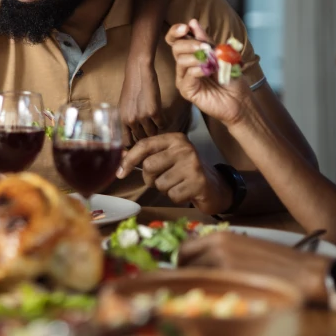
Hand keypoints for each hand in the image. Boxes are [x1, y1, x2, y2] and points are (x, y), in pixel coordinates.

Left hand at [116, 132, 232, 214]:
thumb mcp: (167, 158)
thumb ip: (146, 156)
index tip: (120, 173)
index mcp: (175, 139)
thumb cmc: (185, 171)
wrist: (215, 186)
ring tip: (177, 184)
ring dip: (164, 189)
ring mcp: (193, 164)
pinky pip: (172, 195)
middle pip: (148, 166)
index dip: (129, 160)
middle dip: (150, 178)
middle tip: (162, 179)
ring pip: (159, 183)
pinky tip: (186, 191)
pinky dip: (175, 197)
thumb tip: (119, 157)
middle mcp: (184, 148)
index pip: (144, 145)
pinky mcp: (198, 182)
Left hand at [119, 58, 162, 146]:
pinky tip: (161, 117)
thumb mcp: (123, 106)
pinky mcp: (154, 112)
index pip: (126, 142)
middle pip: (141, 139)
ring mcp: (142, 117)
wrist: (139, 72)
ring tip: (156, 124)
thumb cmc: (131, 87)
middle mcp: (130, 121)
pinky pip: (161, 125)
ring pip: (152, 133)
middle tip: (151, 132)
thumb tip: (132, 134)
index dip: (133, 145)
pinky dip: (163, 123)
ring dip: (155, 130)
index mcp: (121, 120)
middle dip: (146, 137)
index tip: (139, 144)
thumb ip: (126, 120)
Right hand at [167, 19, 251, 126]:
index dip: (176, 32)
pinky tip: (209, 71)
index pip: (175, 40)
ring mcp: (184, 78)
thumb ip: (206, 40)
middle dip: (189, 43)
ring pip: (180, 60)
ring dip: (196, 57)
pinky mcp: (186, 90)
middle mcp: (185, 66)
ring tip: (211, 60)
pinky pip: (188, 75)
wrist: (239, 99)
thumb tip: (193, 22)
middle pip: (176, 48)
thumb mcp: (220, 54)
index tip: (185, 27)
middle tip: (204, 46)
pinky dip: (198, 70)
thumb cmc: (230, 77)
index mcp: (191, 54)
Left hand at [178, 232, 329, 303]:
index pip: (185, 248)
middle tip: (190, 287)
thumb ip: (222, 251)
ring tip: (206, 296)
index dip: (181, 262)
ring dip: (196, 287)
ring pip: (195, 278)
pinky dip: (208, 297)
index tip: (184, 272)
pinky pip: (209, 291)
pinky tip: (217, 303)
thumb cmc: (279, 261)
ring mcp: (222, 264)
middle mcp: (217, 247)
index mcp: (220, 237)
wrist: (305, 272)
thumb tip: (202, 263)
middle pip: (184, 264)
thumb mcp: (246, 246)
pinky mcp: (232, 281)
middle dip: (184, 275)